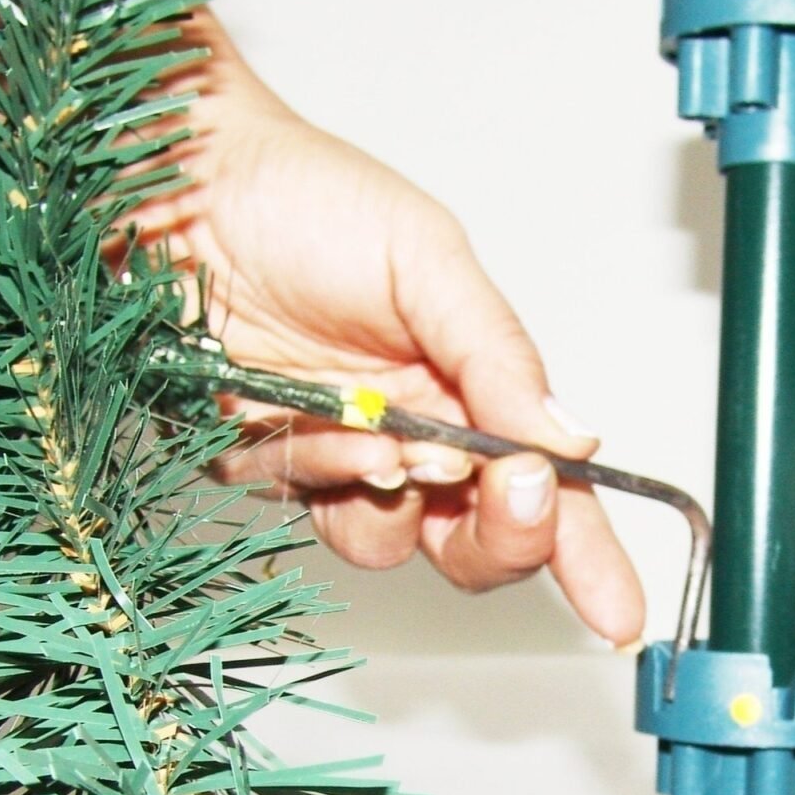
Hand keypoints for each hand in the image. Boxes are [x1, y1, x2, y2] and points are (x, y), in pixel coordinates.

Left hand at [136, 14, 645, 644]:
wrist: (176, 182)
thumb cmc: (305, 198)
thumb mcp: (427, 260)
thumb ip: (501, 358)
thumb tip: (574, 440)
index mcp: (476, 387)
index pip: (549, 492)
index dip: (589, 559)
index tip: (618, 612)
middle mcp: (420, 432)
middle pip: (481, 542)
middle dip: (505, 534)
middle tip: (505, 489)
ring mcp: (347, 456)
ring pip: (394, 542)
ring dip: (394, 498)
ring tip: (376, 432)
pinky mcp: (276, 466)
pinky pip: (309, 511)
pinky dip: (317, 475)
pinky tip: (310, 421)